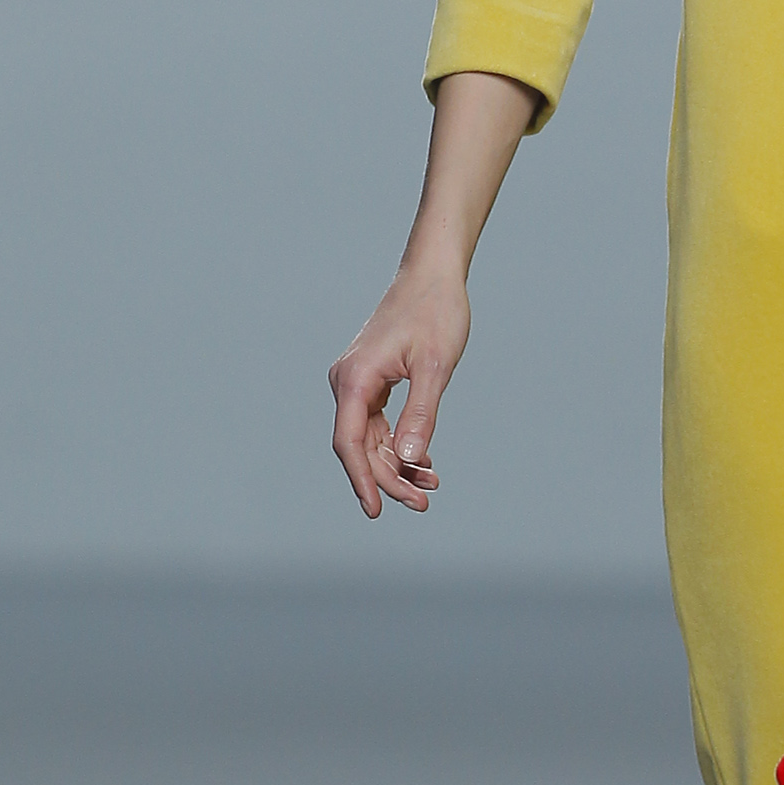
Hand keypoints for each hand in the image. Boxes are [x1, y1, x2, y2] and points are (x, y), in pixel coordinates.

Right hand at [329, 259, 469, 517]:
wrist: (433, 274)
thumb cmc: (435, 312)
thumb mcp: (435, 367)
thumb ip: (420, 414)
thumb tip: (407, 459)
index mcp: (355, 379)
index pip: (350, 443)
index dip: (362, 480)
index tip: (377, 510)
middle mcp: (348, 382)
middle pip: (360, 446)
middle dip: (389, 478)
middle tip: (423, 503)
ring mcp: (357, 382)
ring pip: (371, 438)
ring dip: (396, 465)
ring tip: (429, 486)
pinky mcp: (371, 380)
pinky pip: (379, 423)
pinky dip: (399, 445)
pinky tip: (422, 463)